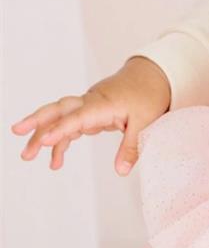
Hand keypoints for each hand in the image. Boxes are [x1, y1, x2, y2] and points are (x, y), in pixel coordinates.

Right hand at [10, 56, 171, 174]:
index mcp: (103, 104)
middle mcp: (90, 102)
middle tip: (17, 134)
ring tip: (29, 155)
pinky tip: (56, 159)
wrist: (151, 76)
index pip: (77, 117)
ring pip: (59, 117)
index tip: (45, 140)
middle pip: (58, 109)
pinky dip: (61, 140)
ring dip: (43, 134)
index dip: (61, 128)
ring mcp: (88, 106)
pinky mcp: (89, 112)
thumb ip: (131, 148)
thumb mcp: (146, 123)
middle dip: (37, 122)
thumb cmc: (148, 96)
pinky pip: (70, 125)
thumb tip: (121, 171)